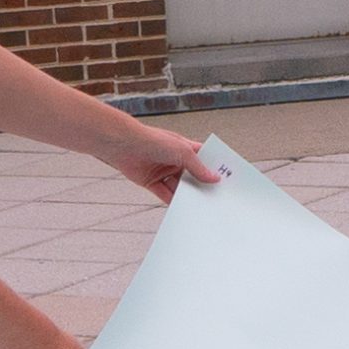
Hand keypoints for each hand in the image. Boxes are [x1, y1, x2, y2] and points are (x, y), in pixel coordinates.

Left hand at [102, 127, 221, 203]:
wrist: (124, 145)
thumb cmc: (152, 140)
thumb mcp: (182, 152)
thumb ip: (198, 167)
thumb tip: (213, 178)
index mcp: (184, 148)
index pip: (203, 158)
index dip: (213, 168)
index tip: (224, 180)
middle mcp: (174, 160)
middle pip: (192, 176)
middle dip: (201, 186)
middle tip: (214, 197)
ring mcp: (163, 171)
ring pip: (179, 187)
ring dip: (187, 196)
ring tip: (199, 206)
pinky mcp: (151, 182)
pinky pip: (164, 194)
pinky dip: (172, 202)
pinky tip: (181, 209)